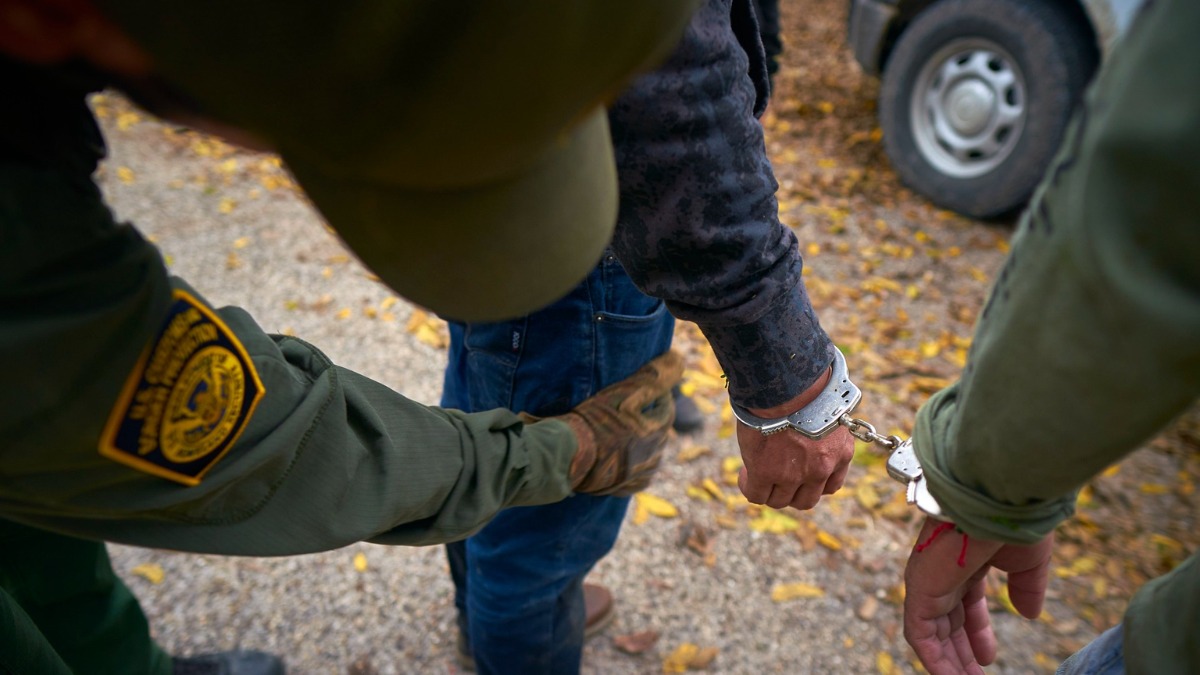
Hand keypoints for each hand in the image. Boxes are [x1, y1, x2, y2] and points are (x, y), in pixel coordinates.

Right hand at [543, 350, 682, 495]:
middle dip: (653, 420)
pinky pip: (637, 478)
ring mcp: (637, 474)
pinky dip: (635, 468)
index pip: (667, 410)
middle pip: (660, 433)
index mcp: (655, 431)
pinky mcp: (621, 487)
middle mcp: (652, 455)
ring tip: (631, 435)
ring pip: (651, 457)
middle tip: (637, 410)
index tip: (652, 391)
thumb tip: (678, 358)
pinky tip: (625, 462)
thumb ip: (653, 376)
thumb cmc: (595, 420)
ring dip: (645, 445)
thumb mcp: (623, 392)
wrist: (568, 456)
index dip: (661, 398)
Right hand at [734, 367, 853, 509]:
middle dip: (791, 492)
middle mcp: (822, 469)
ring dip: (769, 491)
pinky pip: (756, 494)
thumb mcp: (825, 413)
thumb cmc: (806, 385)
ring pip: (780, 500)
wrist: (789, 382)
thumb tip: (807, 428)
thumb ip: (820, 430)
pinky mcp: (767, 472)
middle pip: (805, 501)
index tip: (800, 472)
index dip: (812, 483)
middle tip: (777, 476)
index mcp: (840, 453)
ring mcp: (795, 474)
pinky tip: (746, 474)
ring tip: (757, 474)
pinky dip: (749, 487)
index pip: (830, 486)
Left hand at [903, 517, 1053, 674]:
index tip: (989, 658)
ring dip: (949, 664)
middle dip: (961, 653)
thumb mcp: (1027, 561)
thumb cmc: (1014, 520)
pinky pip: (919, 635)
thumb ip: (1027, 587)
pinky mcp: (920, 590)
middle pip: (948, 622)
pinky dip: (934, 660)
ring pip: (932, 633)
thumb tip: (1029, 614)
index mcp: (965, 560)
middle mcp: (942, 571)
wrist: (997, 499)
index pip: (966, 604)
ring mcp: (928, 580)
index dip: (977, 633)